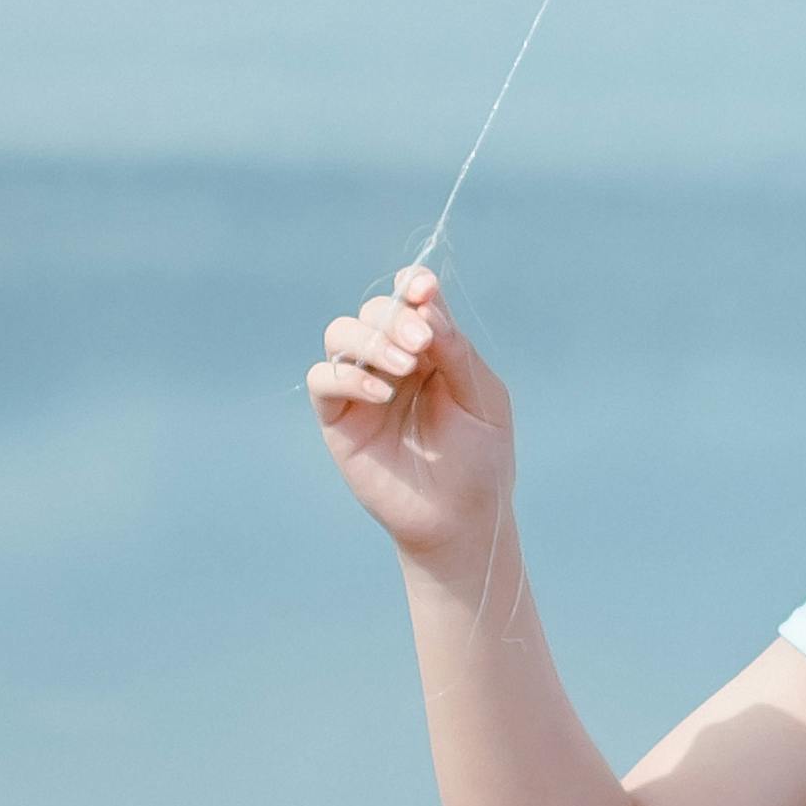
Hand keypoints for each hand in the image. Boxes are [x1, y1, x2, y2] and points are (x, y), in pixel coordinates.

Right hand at [305, 267, 517, 572]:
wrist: (461, 519)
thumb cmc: (479, 458)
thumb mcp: (482, 398)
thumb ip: (455, 351)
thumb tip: (427, 301)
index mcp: (431, 349)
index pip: (410, 300)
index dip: (412, 286)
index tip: (424, 288)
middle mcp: (392, 361)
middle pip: (373, 311)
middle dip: (395, 316)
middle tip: (422, 342)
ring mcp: (362, 388)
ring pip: (340, 335)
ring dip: (370, 340)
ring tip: (404, 365)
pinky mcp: (339, 420)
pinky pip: (323, 381)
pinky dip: (347, 378)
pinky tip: (382, 394)